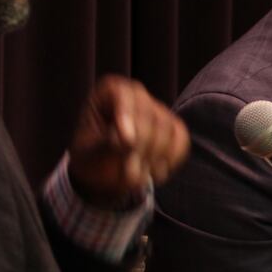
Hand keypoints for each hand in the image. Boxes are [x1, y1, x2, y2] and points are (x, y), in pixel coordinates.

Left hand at [67, 75, 189, 206]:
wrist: (103, 173)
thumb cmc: (91, 160)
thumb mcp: (90, 154)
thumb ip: (107, 144)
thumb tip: (129, 141)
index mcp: (108, 93)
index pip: (122, 94)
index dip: (126, 114)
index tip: (127, 142)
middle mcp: (135, 96)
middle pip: (149, 113)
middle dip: (142, 146)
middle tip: (130, 174)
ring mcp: (157, 109)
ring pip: (167, 127)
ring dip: (155, 156)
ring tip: (138, 177)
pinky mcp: (173, 126)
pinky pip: (180, 138)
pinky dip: (171, 157)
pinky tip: (156, 172)